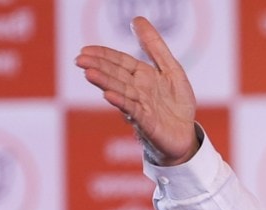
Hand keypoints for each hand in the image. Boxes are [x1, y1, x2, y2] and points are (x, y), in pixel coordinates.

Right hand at [74, 16, 197, 165]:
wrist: (186, 134)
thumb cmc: (177, 103)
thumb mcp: (171, 69)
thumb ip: (155, 46)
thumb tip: (137, 19)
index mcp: (142, 77)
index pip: (120, 62)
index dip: (103, 55)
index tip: (85, 49)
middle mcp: (138, 91)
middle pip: (116, 76)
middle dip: (99, 67)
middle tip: (79, 60)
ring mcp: (141, 107)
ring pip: (121, 92)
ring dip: (105, 83)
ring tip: (89, 73)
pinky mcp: (148, 123)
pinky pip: (134, 111)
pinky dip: (122, 103)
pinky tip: (109, 96)